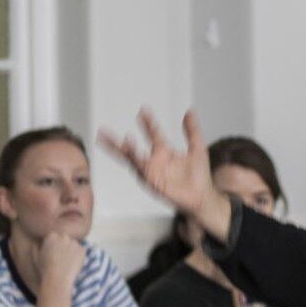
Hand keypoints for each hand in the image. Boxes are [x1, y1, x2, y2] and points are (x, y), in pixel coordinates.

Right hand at [37, 230, 86, 288]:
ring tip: (66, 262)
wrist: (58, 280)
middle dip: (63, 245)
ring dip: (71, 250)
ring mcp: (74, 242)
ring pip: (73, 244)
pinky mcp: (82, 249)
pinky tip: (73, 264)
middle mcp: (63, 236)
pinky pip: (81, 250)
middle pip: (65, 238)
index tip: (53, 254)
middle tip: (61, 258)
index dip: (54, 246)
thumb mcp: (35, 258)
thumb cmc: (45, 270)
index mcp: (51, 236)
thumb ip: (35, 248)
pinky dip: (79, 256)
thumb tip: (37, 242)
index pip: (55, 236)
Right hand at [99, 109, 231, 240]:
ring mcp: (151, 172)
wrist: (203, 197)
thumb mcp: (197, 148)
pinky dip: (133, 158)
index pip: (153, 133)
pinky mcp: (152, 181)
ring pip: (132, 159)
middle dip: (116, 141)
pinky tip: (128, 147)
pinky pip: (140, 169)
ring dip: (125, 150)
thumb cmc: (200, 176)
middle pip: (131, 149)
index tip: (143, 109)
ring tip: (120, 138)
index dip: (148, 122)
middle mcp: (154, 161)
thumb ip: (192, 131)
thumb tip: (190, 112)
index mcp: (164, 152)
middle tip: (103, 130)